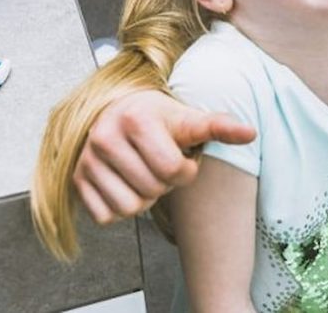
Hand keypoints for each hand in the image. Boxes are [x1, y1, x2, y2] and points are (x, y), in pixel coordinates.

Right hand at [73, 90, 255, 223]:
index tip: (183, 158)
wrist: (120, 111)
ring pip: (129, 208)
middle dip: (165, 184)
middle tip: (161, 166)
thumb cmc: (160, 119)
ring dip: (145, 199)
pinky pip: (106, 216)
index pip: (172, 171)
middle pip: (152, 191)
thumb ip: (220, 126)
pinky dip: (121, 208)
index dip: (185, 172)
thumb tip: (251, 132)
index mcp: (136, 119)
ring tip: (145, 175)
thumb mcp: (190, 119)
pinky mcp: (76, 179)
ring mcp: (86, 159)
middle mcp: (105, 137)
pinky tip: (127, 185)